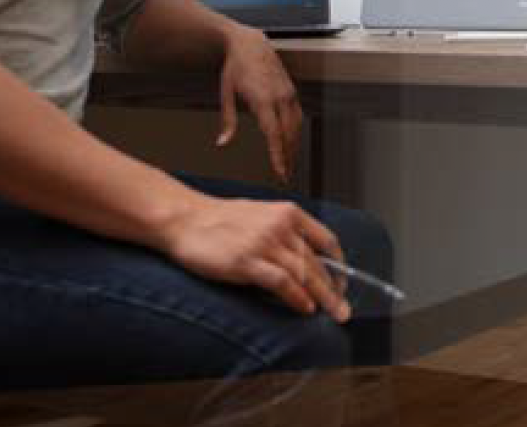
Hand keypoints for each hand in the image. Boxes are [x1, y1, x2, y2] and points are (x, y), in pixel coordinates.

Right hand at [162, 195, 350, 321]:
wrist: (183, 218)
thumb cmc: (218, 219)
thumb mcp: (261, 215)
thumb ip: (285, 232)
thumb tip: (304, 258)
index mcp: (288, 213)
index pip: (326, 240)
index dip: (338, 264)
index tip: (341, 282)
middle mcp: (281, 226)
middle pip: (317, 262)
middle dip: (334, 289)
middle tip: (343, 309)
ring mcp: (264, 244)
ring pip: (304, 274)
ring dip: (322, 298)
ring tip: (332, 314)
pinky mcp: (246, 262)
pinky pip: (282, 283)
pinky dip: (297, 297)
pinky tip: (305, 308)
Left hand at [217, 27, 302, 182]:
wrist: (250, 42)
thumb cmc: (235, 68)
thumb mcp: (226, 93)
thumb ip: (227, 120)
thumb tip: (222, 144)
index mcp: (263, 99)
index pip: (273, 134)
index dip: (278, 155)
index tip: (280, 172)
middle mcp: (280, 97)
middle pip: (288, 134)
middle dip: (288, 157)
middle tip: (285, 177)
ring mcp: (289, 93)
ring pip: (296, 126)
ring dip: (294, 146)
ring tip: (289, 164)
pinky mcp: (292, 90)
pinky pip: (297, 116)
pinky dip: (296, 132)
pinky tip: (291, 142)